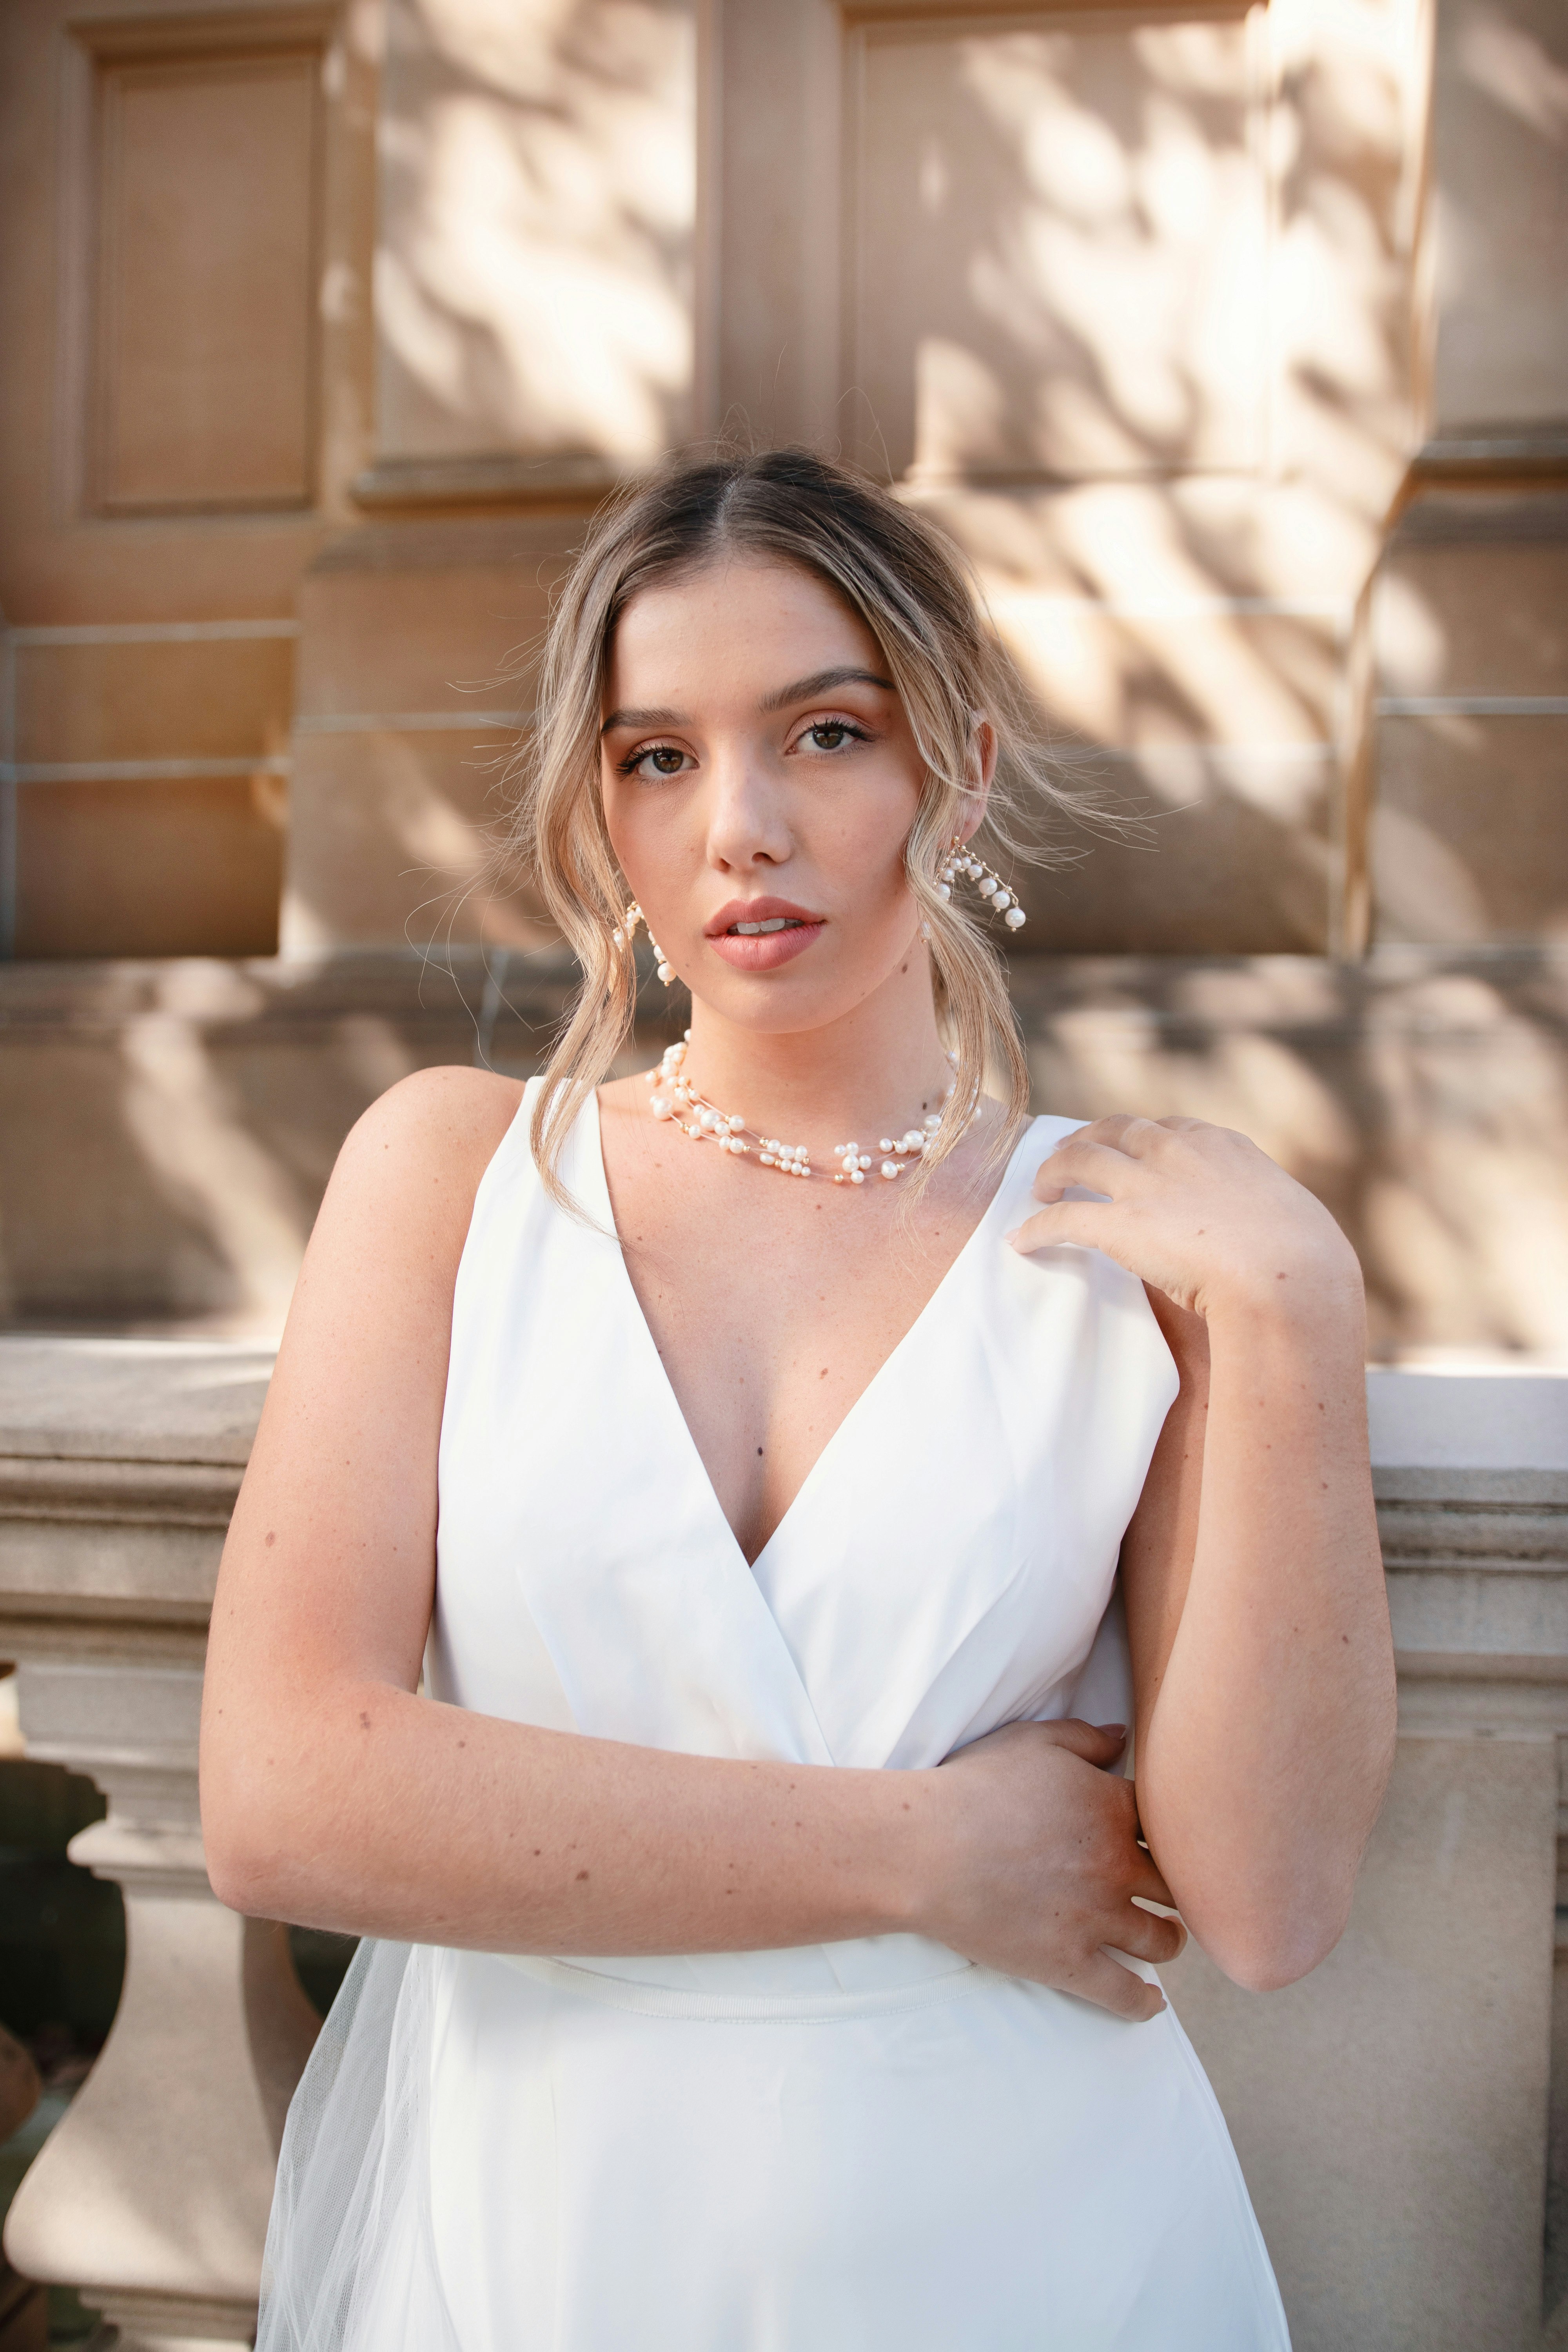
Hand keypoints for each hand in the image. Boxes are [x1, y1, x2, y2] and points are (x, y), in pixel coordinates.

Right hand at [914, 1719, 1183, 2020]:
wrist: (926, 1849)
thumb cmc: (973, 1788)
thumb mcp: (1032, 1742)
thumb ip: (1085, 1738)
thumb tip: (1123, 1738)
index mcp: (1111, 1809)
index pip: (1165, 1825)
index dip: (1166, 1833)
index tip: (1160, 1841)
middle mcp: (1116, 1866)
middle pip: (1176, 1884)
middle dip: (1180, 1889)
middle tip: (1174, 1894)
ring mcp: (1096, 1919)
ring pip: (1162, 1941)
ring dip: (1170, 1940)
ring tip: (1166, 1938)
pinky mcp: (1070, 1964)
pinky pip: (1125, 1994)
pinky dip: (1144, 2003)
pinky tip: (1151, 2002)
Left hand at [1008, 1114, 1361, 1324]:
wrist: (1289, 1278)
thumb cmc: (1305, 1260)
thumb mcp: (1290, 1219)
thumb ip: (1264, 1215)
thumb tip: (1273, 1234)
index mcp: (1221, 1146)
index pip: (1168, 1128)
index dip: (1139, 1137)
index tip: (1127, 1148)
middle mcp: (1177, 1153)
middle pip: (1116, 1131)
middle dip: (1088, 1139)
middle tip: (1068, 1156)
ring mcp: (1145, 1184)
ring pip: (1079, 1159)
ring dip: (1053, 1170)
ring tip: (1039, 1187)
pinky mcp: (1118, 1223)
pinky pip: (1063, 1218)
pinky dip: (1037, 1227)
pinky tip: (1022, 1241)